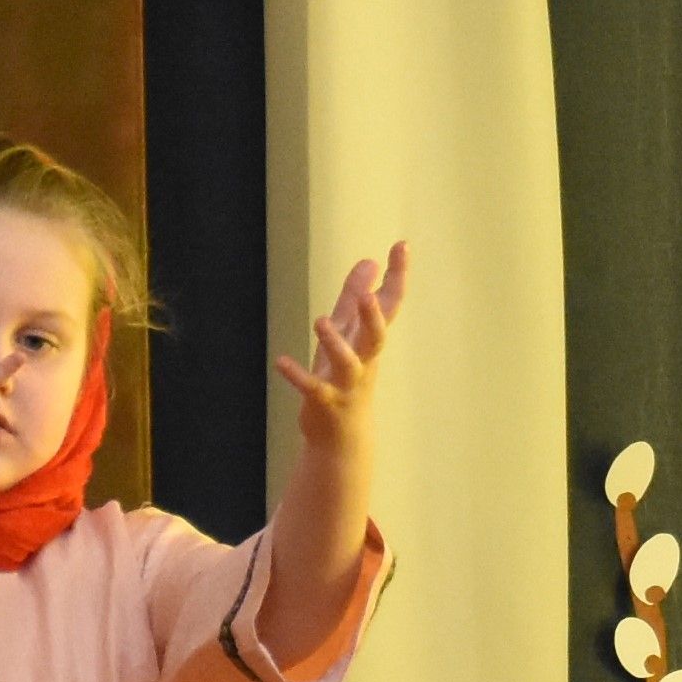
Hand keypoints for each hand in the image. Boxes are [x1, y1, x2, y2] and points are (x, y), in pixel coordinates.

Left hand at [274, 243, 410, 456]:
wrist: (342, 436)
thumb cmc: (346, 378)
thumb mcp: (349, 334)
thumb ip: (355, 298)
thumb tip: (369, 261)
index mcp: (370, 341)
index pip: (389, 305)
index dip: (397, 276)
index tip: (401, 245)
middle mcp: (365, 361)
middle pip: (376, 337)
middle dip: (373, 317)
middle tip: (369, 295)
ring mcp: (347, 383)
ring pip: (347, 363)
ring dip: (335, 343)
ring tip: (320, 321)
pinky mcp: (325, 402)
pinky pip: (313, 388)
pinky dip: (297, 376)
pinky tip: (280, 362)